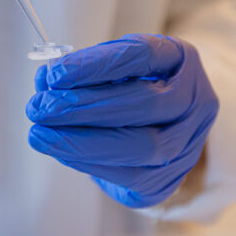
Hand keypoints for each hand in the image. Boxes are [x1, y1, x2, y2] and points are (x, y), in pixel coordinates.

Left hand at [26, 34, 217, 208]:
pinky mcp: (170, 179)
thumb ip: (82, 69)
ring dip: (82, 142)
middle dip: (84, 107)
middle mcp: (196, 100)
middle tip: (39, 108)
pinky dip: (90, 162)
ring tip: (40, 134)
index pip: (143, 56)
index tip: (55, 73)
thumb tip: (45, 80)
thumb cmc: (133, 84)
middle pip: (145, 105)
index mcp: (181, 59)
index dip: (97, 65)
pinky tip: (60, 151)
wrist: (165, 124)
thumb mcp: (113, 65)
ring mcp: (189, 144)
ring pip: (143, 147)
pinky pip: (131, 177)